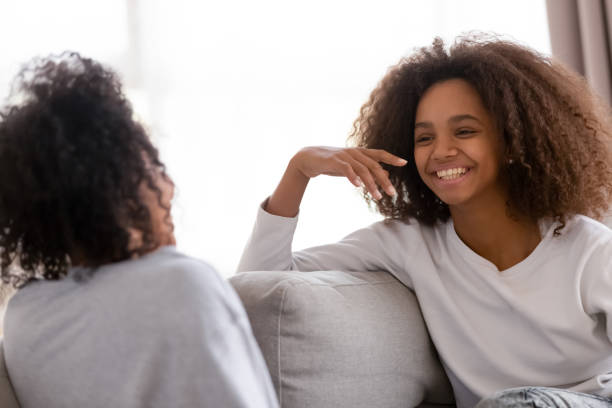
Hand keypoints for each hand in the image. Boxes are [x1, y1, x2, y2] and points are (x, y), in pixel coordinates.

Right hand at [291, 146, 406, 199]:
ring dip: (371, 184)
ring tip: (377, 196)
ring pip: (362, 169)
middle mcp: (354, 152)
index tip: (404, 163)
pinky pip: (346, 169)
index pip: (379, 153)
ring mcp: (344, 156)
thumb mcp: (352, 167)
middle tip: (392, 193)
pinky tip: (358, 186)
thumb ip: (368, 170)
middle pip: (374, 165)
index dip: (391, 157)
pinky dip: (353, 177)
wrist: (309, 159)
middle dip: (384, 180)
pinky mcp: (334, 161)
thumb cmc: (332, 163)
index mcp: (360, 153)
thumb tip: (386, 174)